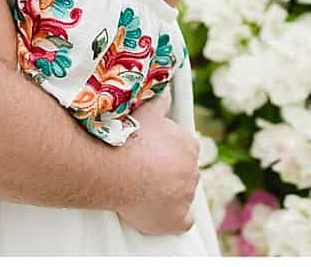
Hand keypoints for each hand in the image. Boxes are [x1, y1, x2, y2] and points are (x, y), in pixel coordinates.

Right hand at [114, 92, 200, 235]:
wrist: (117, 168)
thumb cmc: (129, 138)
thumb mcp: (147, 112)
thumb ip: (161, 101)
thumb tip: (169, 88)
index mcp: (189, 145)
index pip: (184, 151)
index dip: (168, 155)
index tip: (153, 157)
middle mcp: (193, 170)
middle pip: (184, 173)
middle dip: (169, 174)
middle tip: (145, 175)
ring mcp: (186, 195)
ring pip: (182, 195)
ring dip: (169, 195)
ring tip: (145, 193)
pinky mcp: (177, 219)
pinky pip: (183, 222)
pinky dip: (174, 220)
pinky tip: (162, 217)